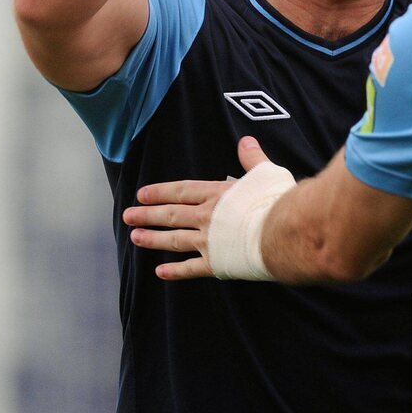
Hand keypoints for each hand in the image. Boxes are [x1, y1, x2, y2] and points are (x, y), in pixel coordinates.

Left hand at [124, 136, 271, 280]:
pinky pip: (190, 268)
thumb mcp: (267, 173)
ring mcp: (208, 241)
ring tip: (135, 237)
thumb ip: (253, 158)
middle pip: (171, 214)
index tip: (142, 194)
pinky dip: (174, 271)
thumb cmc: (277, 201)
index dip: (160, 192)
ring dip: (152, 239)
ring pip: (173, 240)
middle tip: (128, 215)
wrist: (283, 232)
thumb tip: (246, 141)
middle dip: (147, 215)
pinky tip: (160, 271)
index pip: (182, 191)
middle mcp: (207, 216)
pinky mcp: (216, 263)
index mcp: (218, 194)